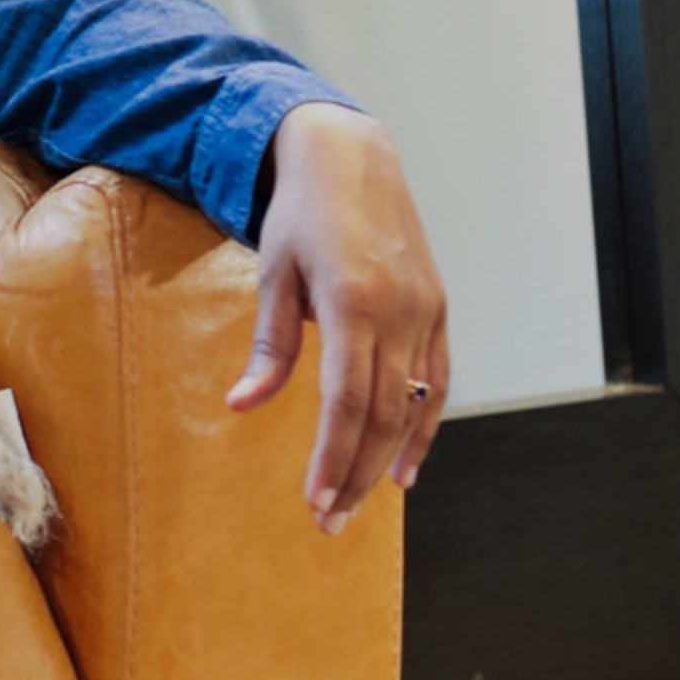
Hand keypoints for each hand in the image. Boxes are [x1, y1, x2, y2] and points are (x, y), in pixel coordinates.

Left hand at [226, 102, 449, 532]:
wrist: (353, 157)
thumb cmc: (301, 214)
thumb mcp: (274, 274)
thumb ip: (269, 346)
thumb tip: (241, 407)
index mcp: (353, 303)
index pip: (346, 402)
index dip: (332, 457)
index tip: (314, 502)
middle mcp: (399, 311)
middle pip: (384, 415)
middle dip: (355, 474)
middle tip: (331, 522)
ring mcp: (425, 311)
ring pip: (414, 405)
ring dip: (386, 460)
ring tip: (360, 504)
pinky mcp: (437, 308)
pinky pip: (438, 382)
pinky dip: (425, 428)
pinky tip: (405, 467)